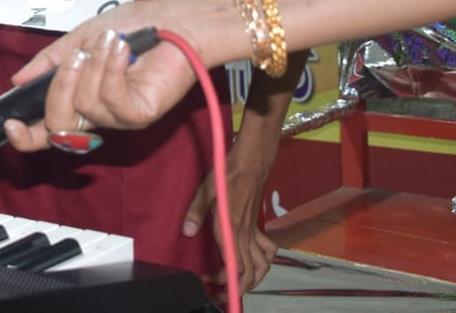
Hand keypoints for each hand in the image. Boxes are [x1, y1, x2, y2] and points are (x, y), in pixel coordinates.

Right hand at [5, 0, 198, 151]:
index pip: (46, 130)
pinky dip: (113, 71)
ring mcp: (119, 117)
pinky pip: (113, 101)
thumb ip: (50, 61)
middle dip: (60, 87)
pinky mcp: (140, 114)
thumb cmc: (134, 26)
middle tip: (76, 57)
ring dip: (95, 66)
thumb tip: (18, 82)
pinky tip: (123, 50)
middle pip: (58, 127)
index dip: (26, 136)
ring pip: (85, 107)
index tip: (10, 123)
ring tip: (112, 41)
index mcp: (79, 98)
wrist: (174, 20)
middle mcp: (98, 114)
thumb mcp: (80, 38)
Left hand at [182, 141, 277, 297]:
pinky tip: (252, 262)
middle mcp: (245, 234)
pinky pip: (268, 250)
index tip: (208, 282)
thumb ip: (196, 212)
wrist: (250, 162)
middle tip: (221, 293)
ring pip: (262, 266)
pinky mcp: (257, 226)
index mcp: (232, 228)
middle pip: (250, 273)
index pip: (234, 266)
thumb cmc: (226, 174)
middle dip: (236, 288)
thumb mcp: (206, 190)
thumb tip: (187, 232)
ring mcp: (253, 231)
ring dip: (252, 280)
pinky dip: (263, 262)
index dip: (223, 280)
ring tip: (237, 285)